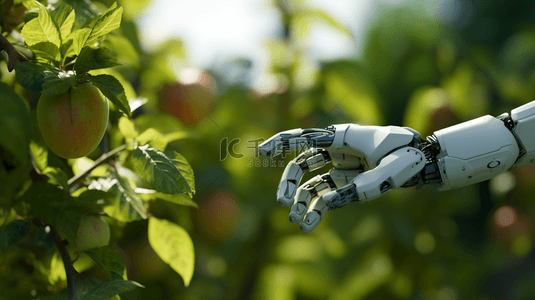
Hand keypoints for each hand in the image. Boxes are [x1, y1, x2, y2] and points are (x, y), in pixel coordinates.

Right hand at [258, 124, 427, 231]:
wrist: (423, 161)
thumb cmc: (406, 156)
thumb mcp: (389, 169)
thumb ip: (362, 186)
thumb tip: (327, 202)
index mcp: (341, 138)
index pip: (304, 138)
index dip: (281, 142)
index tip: (262, 152)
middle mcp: (335, 152)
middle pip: (301, 165)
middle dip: (289, 184)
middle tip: (283, 203)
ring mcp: (339, 168)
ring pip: (310, 184)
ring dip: (301, 202)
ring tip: (295, 220)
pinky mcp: (345, 184)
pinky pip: (325, 197)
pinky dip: (316, 211)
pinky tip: (308, 225)